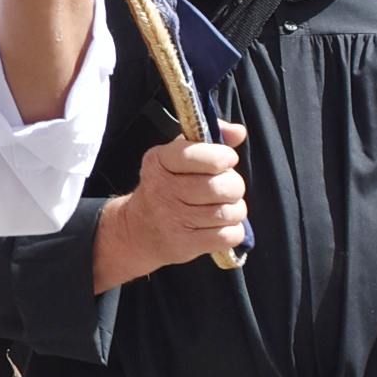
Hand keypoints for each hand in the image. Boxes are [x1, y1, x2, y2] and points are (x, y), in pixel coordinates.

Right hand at [97, 122, 248, 286]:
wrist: (138, 230)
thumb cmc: (167, 185)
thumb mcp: (176, 155)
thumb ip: (208, 137)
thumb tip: (239, 132)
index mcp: (159, 160)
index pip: (200, 155)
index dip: (224, 157)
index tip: (226, 161)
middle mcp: (162, 188)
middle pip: (221, 186)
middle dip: (234, 186)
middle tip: (227, 189)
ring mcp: (172, 219)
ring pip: (229, 212)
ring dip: (235, 210)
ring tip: (223, 208)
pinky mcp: (183, 244)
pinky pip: (228, 236)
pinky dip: (233, 232)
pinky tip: (220, 227)